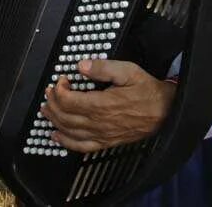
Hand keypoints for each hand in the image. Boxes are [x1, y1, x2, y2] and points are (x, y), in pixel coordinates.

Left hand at [41, 60, 173, 152]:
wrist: (165, 112)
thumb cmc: (147, 90)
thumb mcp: (128, 71)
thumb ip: (104, 68)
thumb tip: (82, 65)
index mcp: (102, 104)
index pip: (69, 100)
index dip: (59, 90)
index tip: (61, 80)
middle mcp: (99, 122)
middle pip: (65, 116)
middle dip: (52, 103)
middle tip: (49, 92)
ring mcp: (102, 135)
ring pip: (69, 131)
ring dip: (54, 120)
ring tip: (46, 110)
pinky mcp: (107, 142)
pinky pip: (81, 146)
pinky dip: (66, 142)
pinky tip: (57, 136)